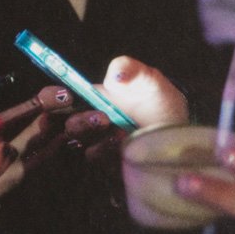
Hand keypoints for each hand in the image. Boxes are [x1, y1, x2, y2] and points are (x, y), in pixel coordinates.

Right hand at [62, 56, 191, 164]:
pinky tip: (125, 145)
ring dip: (93, 135)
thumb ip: (131, 70)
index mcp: (94, 98)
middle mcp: (90, 120)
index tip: (61, 96)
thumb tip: (114, 74)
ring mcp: (95, 142)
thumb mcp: (150, 81)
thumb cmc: (162, 105)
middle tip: (102, 118)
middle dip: (77, 120)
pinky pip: (94, 157)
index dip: (54, 97)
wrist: (180, 139)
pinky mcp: (104, 163)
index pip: (63, 96)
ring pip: (76, 140)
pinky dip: (107, 149)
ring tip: (118, 131)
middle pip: (63, 121)